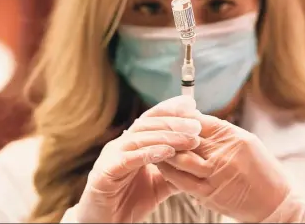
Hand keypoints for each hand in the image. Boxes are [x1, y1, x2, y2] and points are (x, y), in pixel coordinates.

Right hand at [75, 96, 201, 222]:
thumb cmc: (129, 201)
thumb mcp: (159, 184)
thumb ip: (175, 171)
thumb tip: (199, 161)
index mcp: (132, 143)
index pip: (151, 119)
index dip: (170, 109)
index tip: (191, 104)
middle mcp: (121, 144)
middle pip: (147, 124)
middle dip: (173, 122)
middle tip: (196, 125)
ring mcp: (111, 156)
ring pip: (140, 138)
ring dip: (167, 137)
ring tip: (189, 140)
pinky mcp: (105, 172)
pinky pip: (128, 159)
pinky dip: (148, 153)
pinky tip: (168, 153)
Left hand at [156, 111, 304, 222]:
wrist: (275, 203)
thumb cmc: (262, 170)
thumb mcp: (246, 142)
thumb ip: (222, 132)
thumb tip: (198, 121)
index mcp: (232, 137)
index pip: (200, 121)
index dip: (183, 117)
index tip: (172, 114)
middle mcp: (223, 154)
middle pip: (187, 138)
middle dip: (170, 132)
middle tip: (155, 126)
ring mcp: (215, 175)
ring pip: (181, 159)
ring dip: (166, 151)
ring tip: (155, 144)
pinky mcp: (209, 193)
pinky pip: (182, 180)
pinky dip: (170, 171)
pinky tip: (161, 164)